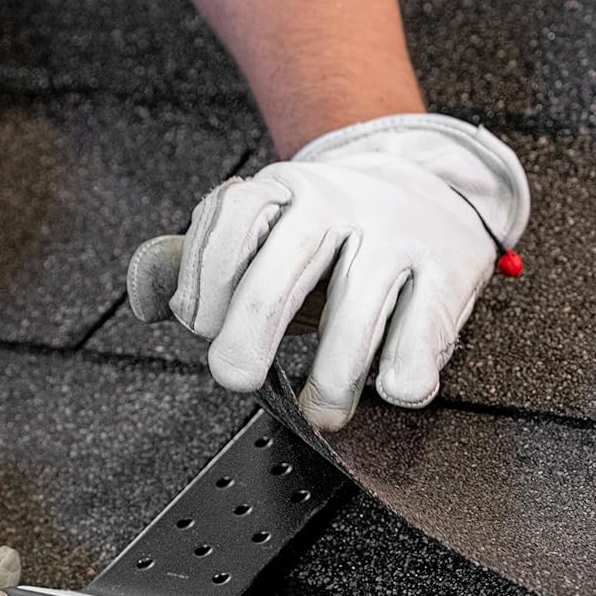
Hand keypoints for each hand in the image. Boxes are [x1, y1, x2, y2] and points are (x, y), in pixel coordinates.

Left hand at [127, 114, 529, 430]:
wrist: (436, 181)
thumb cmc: (335, 234)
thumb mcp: (265, 234)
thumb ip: (199, 265)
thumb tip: (145, 300)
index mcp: (284, 190)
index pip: (231, 223)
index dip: (206, 283)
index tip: (203, 326)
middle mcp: (339, 203)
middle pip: (282, 272)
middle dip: (250, 336)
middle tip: (238, 379)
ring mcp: (397, 234)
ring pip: (357, 310)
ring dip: (333, 380)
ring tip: (320, 413)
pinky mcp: (450, 268)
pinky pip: (422, 331)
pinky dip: (402, 373)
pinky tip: (388, 388)